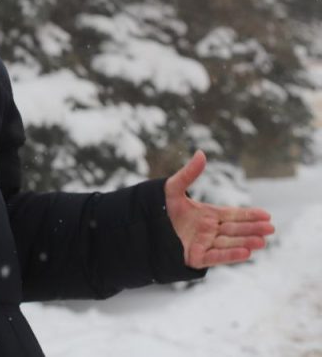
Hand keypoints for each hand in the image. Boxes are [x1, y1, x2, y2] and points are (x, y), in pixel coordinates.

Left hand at [165, 150, 275, 268]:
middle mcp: (208, 231)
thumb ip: (189, 173)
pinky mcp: (195, 257)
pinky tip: (246, 253)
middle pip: (235, 229)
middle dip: (252, 229)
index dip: (249, 215)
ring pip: (228, 243)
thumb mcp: (173, 188)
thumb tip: (201, 153)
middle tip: (271, 228)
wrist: (141, 226)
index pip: (233, 215)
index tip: (267, 215)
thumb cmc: (158, 207)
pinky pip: (215, 257)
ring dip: (246, 242)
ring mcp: (203, 244)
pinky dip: (230, 255)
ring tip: (262, 241)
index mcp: (207, 215)